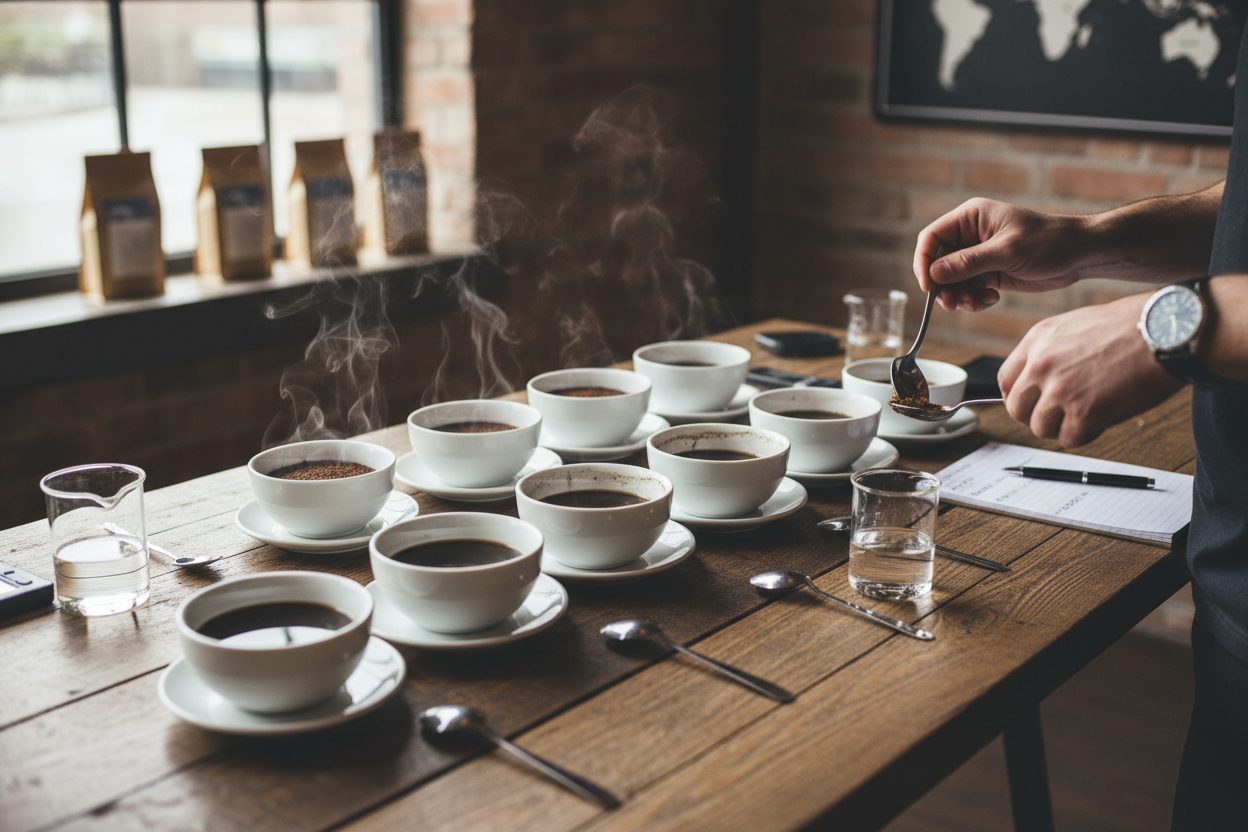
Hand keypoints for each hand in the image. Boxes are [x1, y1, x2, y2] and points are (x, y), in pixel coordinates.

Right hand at [913, 198, 1089, 311]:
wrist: (1079, 255)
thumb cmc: (1049, 242)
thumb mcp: (1007, 252)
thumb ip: (969, 263)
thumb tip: (935, 273)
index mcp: (970, 218)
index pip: (931, 237)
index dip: (923, 261)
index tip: (928, 285)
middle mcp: (969, 236)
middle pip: (937, 263)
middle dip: (943, 285)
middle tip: (953, 303)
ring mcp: (978, 256)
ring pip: (951, 281)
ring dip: (958, 297)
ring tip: (977, 303)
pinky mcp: (988, 274)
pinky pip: (967, 290)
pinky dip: (973, 300)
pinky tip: (992, 299)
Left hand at [998, 293, 1181, 446]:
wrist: (1165, 330)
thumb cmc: (1131, 326)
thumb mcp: (1075, 326)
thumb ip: (1050, 352)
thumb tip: (1036, 380)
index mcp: (1037, 342)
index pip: (1006, 381)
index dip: (1019, 397)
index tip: (1034, 403)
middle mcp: (1041, 366)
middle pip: (1017, 410)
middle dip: (1037, 416)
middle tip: (1061, 414)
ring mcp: (1060, 390)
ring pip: (1040, 428)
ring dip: (1062, 427)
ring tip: (1088, 413)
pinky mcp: (1084, 412)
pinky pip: (1070, 439)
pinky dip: (1086, 434)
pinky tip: (1103, 419)